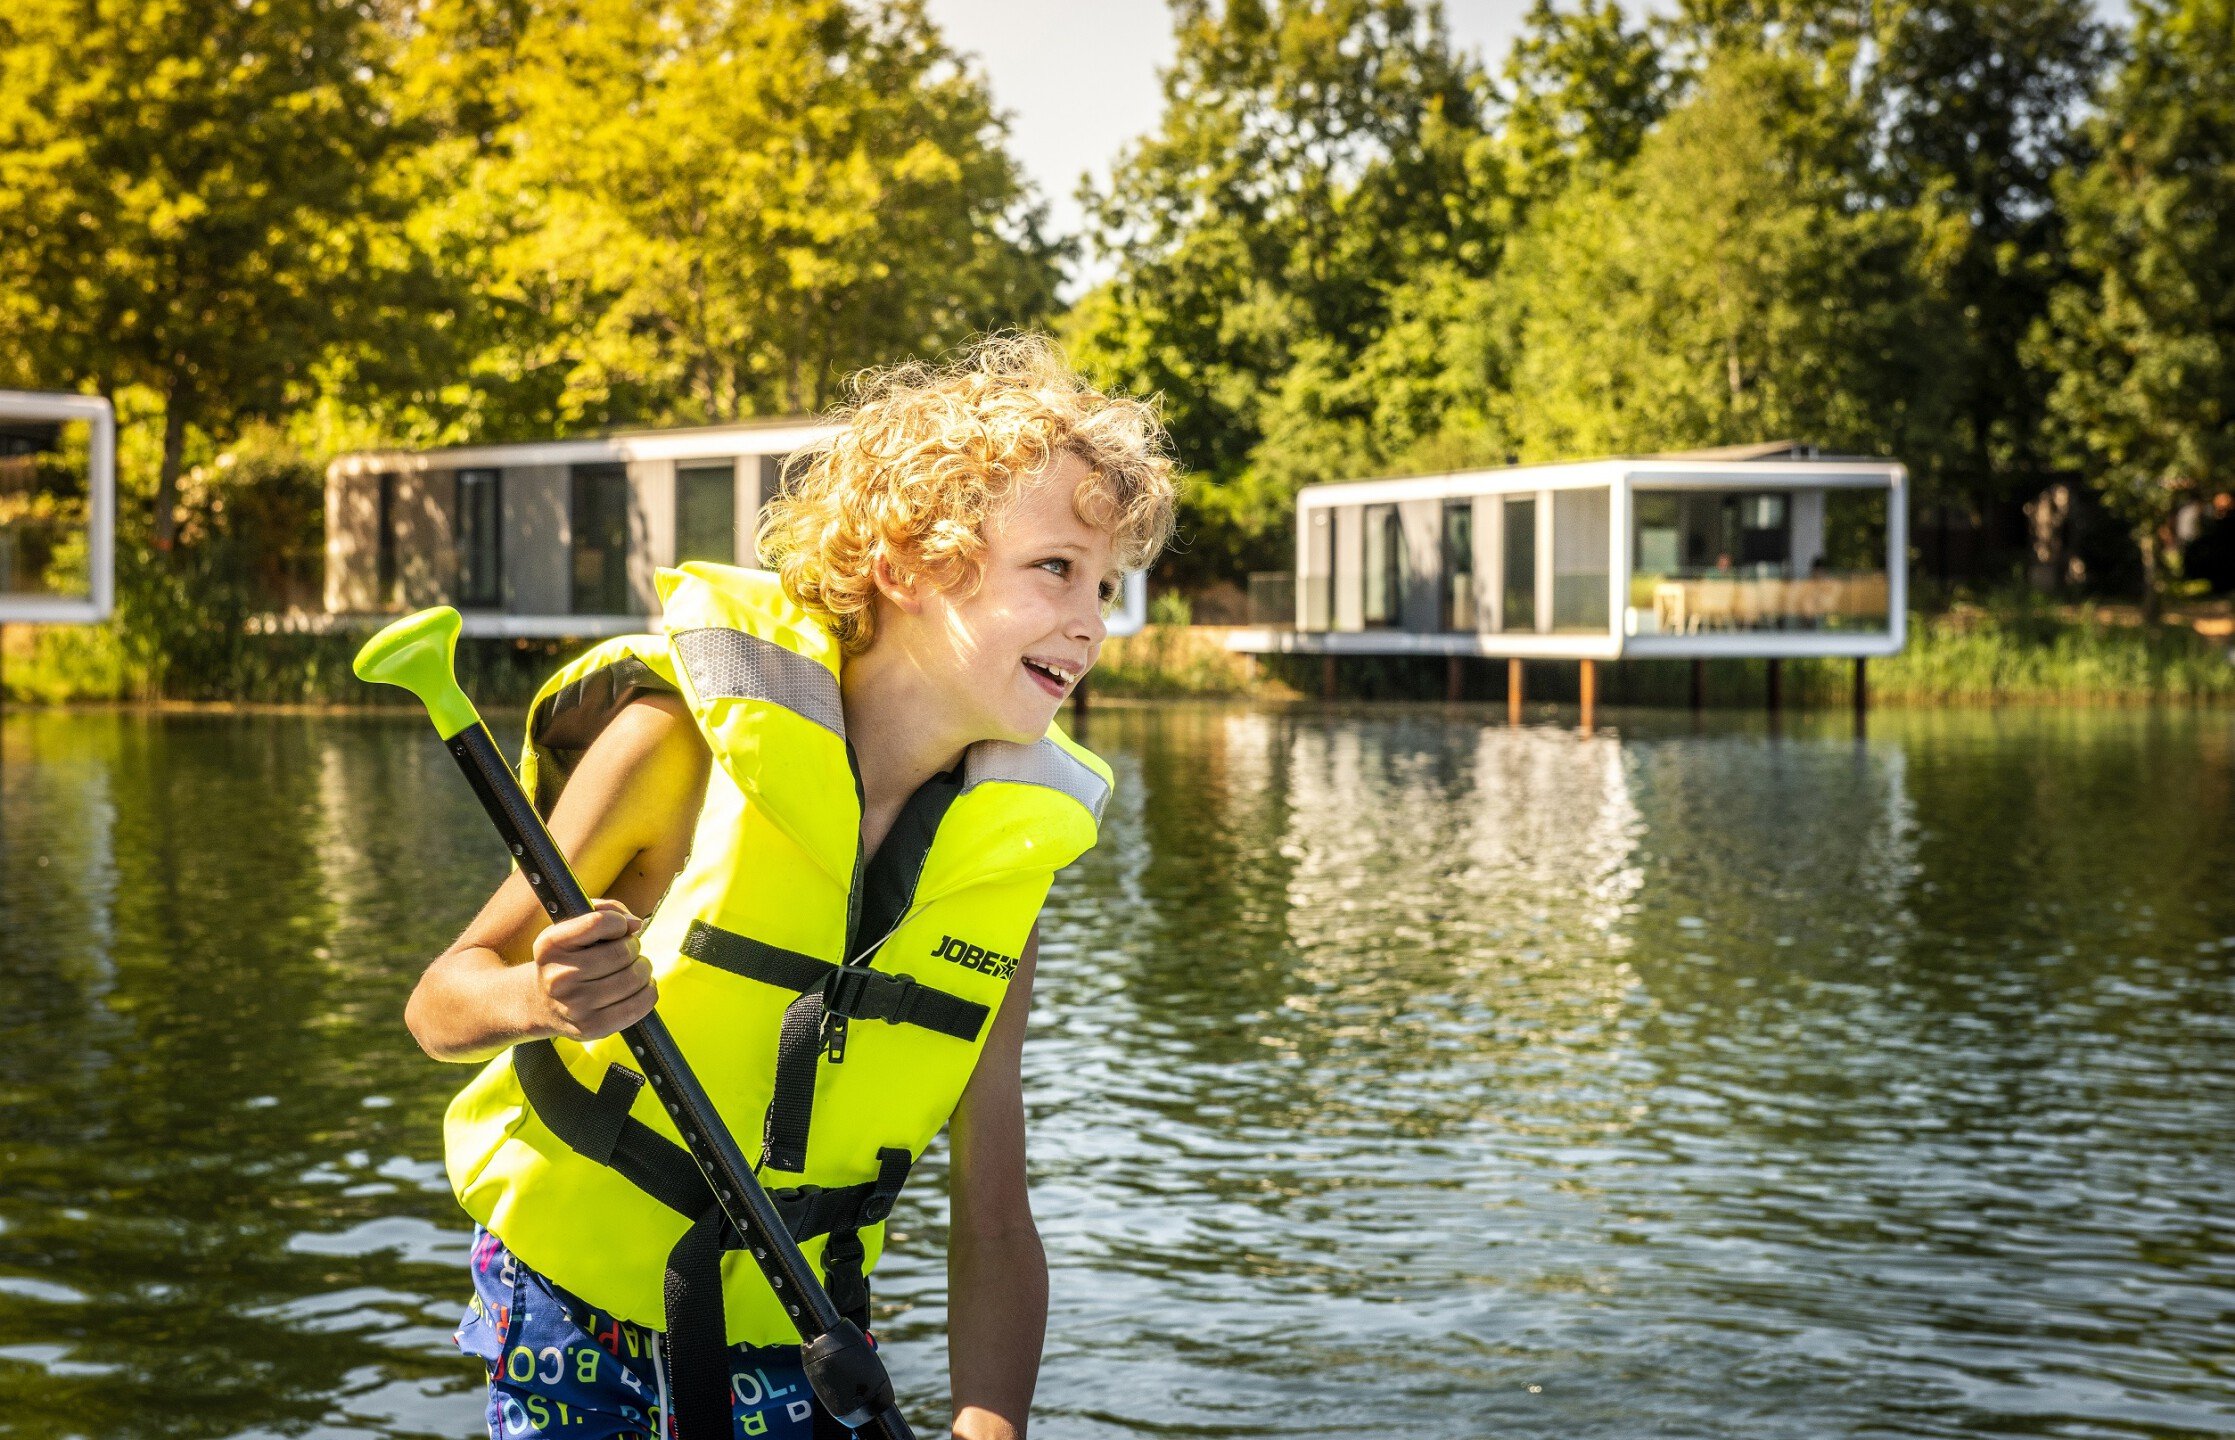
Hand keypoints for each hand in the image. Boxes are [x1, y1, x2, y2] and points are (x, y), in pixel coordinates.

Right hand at [529, 898, 655, 1041]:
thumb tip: (635, 924)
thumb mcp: (573, 927)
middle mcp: (558, 977)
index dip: (618, 923)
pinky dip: (648, 991)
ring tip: (634, 968)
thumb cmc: (568, 958)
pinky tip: (640, 987)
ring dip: (644, 969)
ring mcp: (574, 1006)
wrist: (541, 1003)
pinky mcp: (591, 1028)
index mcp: (550, 946)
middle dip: (633, 947)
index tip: (618, 928)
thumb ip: (606, 911)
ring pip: (633, 978)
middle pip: (622, 953)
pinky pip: (638, 1006)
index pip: (598, 922)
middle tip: (628, 951)